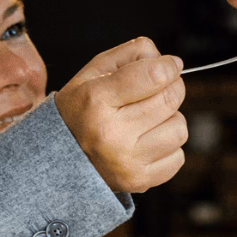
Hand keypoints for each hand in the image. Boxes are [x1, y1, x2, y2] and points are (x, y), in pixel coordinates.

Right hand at [55, 38, 185, 193]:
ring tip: (147, 120)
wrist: (57, 159)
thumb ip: (131, 55)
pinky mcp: (139, 181)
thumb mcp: (93, 73)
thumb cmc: (81, 109)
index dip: (168, 66)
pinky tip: (146, 142)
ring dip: (170, 120)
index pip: (154, 75)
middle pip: (171, 99)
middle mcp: (112, 134)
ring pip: (179, 128)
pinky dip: (168, 147)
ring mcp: (127, 162)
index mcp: (96, 100)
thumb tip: (171, 62)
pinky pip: (178, 156)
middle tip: (158, 90)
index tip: (169, 66)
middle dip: (171, 88)